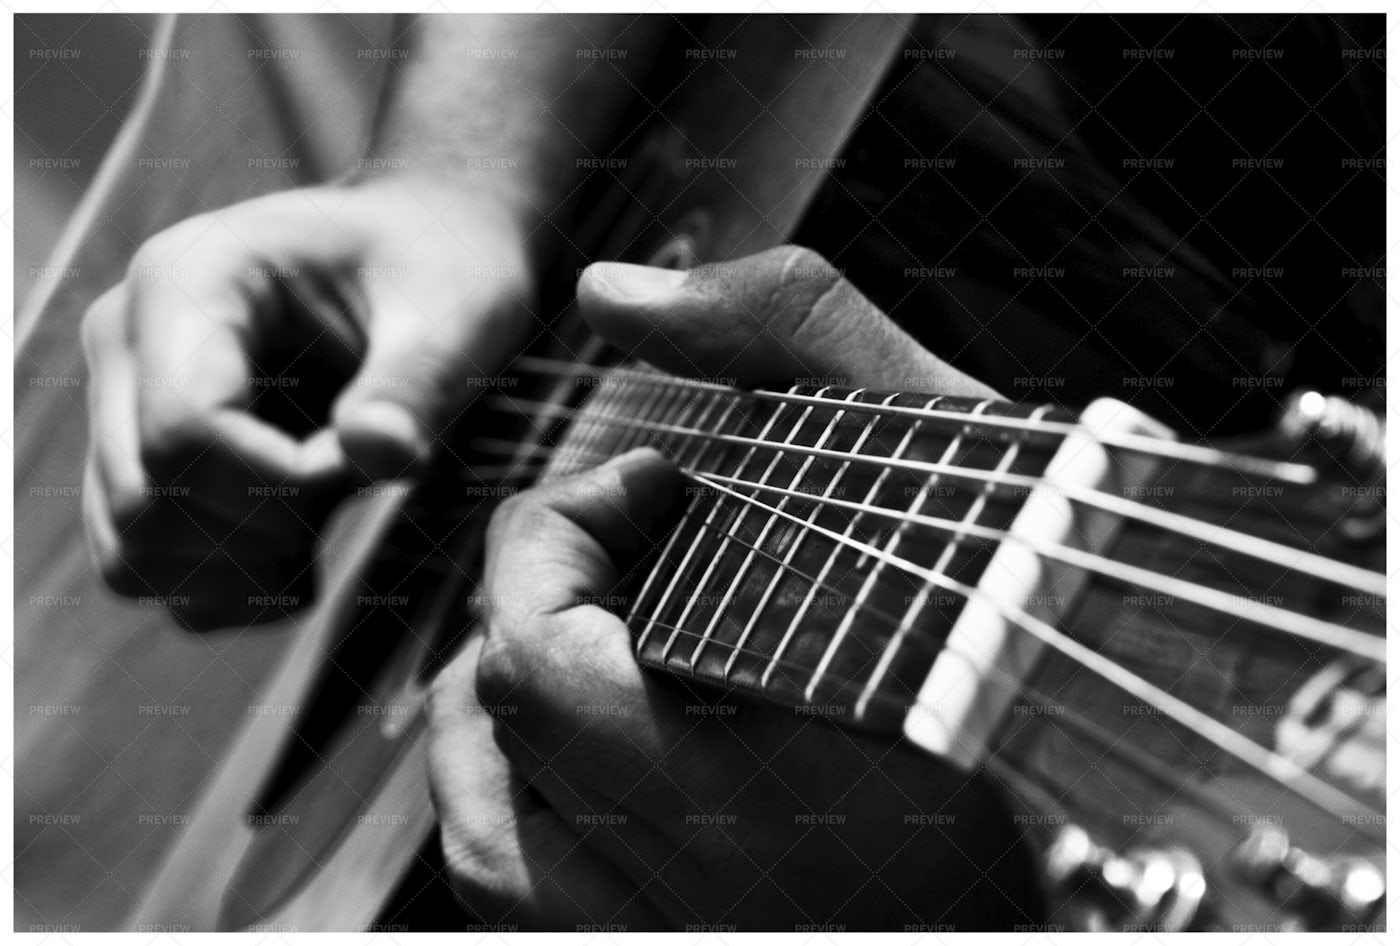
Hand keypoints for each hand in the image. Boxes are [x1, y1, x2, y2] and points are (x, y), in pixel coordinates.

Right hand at [80, 175, 534, 628]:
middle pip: (146, 499)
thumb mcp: (454, 315)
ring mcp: (122, 401)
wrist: (425, 252)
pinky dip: (220, 590)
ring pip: (130, 551)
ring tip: (326, 523)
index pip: (185, 432)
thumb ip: (415, 386)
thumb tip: (377, 455)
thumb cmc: (440, 268)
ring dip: (237, 571)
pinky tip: (298, 553)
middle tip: (352, 488)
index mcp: (189, 282)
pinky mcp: (142, 455)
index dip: (284, 481)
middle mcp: (127, 339)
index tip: (365, 459)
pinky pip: (143, 568)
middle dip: (263, 531)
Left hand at [427, 247, 1031, 929]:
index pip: (545, 659)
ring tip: (580, 630)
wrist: (1148, 785)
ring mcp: (715, 934)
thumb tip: (615, 299)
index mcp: (800, 756)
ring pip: (500, 846)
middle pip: (511, 737)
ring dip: (504, 717)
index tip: (646, 484)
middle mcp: (737, 883)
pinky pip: (543, 914)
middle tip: (615, 539)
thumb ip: (787, 331)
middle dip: (531, 597)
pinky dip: (531, 811)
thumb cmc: (1054, 616)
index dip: (557, 537)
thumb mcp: (943, 442)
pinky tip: (585, 749)